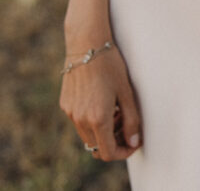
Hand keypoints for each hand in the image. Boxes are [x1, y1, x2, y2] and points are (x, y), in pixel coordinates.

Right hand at [59, 43, 142, 160]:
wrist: (86, 45)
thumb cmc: (111, 66)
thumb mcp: (127, 93)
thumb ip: (131, 120)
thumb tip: (133, 142)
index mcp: (97, 118)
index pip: (107, 152)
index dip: (123, 153)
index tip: (134, 143)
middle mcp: (80, 119)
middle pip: (97, 147)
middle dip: (115, 142)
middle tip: (129, 127)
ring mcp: (71, 113)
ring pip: (88, 136)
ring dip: (104, 132)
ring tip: (119, 112)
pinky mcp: (65, 105)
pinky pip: (80, 123)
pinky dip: (93, 122)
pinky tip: (105, 104)